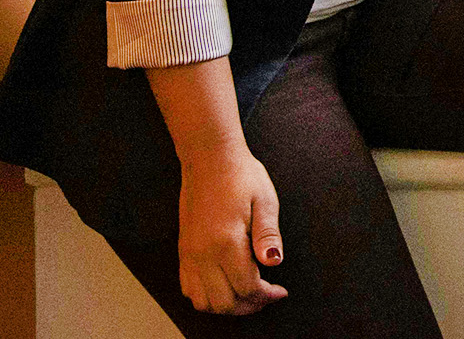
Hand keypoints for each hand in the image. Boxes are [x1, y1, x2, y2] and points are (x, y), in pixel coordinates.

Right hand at [175, 147, 286, 315]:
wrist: (209, 158)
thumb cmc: (240, 175)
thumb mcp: (265, 200)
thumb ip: (268, 235)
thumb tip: (274, 262)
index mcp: (226, 242)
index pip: (247, 287)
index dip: (267, 295)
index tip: (280, 291)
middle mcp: (203, 253)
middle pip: (224, 303)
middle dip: (249, 305)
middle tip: (266, 295)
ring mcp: (190, 254)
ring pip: (202, 301)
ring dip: (226, 305)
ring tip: (246, 294)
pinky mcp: (183, 250)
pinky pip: (188, 288)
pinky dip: (206, 296)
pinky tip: (223, 285)